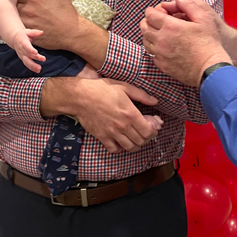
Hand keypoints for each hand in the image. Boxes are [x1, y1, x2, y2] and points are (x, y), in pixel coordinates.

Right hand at [13, 29, 45, 73]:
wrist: (14, 39)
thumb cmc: (23, 35)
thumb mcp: (28, 31)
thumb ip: (35, 32)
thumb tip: (41, 32)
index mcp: (22, 42)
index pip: (26, 46)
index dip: (30, 49)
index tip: (36, 52)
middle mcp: (22, 50)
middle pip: (28, 54)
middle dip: (35, 58)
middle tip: (44, 59)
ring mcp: (22, 55)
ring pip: (26, 61)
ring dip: (33, 66)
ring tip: (39, 69)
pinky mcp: (23, 58)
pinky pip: (27, 64)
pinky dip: (32, 68)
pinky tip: (37, 70)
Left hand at [17, 0, 77, 48]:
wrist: (72, 33)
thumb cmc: (67, 12)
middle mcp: (26, 10)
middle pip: (11, 3)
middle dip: (12, 1)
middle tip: (13, 0)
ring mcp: (25, 23)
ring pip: (11, 16)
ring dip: (12, 12)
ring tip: (13, 11)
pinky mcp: (26, 34)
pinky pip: (14, 27)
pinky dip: (13, 24)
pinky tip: (15, 22)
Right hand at [41, 78, 159, 152]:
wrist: (81, 97)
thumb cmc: (102, 89)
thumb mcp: (123, 87)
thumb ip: (141, 95)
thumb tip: (155, 101)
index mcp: (130, 113)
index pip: (148, 131)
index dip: (154, 130)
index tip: (153, 124)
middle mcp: (123, 126)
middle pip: (141, 140)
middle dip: (147, 137)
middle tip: (146, 130)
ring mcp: (112, 133)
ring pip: (130, 147)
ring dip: (136, 144)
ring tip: (136, 137)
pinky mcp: (102, 137)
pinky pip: (114, 149)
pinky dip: (120, 148)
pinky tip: (121, 141)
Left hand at [140, 0, 231, 86]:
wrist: (210, 68)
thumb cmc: (209, 42)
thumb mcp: (203, 18)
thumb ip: (188, 5)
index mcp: (170, 26)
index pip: (150, 15)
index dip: (152, 11)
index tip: (158, 11)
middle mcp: (161, 40)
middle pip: (144, 27)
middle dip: (147, 21)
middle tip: (154, 20)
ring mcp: (160, 54)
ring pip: (146, 41)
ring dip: (148, 35)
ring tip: (156, 33)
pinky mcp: (163, 65)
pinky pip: (151, 55)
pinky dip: (153, 49)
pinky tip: (161, 47)